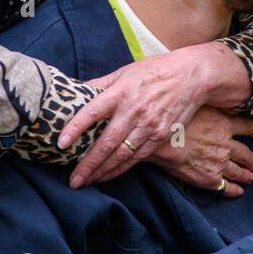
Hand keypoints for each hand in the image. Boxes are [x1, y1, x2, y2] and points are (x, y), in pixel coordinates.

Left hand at [59, 42, 237, 187]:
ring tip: (86, 181)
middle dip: (88, 164)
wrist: (191, 77)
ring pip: (121, 154)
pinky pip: (136, 157)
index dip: (76, 128)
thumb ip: (100, 85)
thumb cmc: (154, 71)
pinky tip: (107, 175)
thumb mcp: (125, 72)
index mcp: (120, 92)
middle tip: (73, 179)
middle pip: (107, 142)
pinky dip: (120, 168)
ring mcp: (148, 125)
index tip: (61, 143)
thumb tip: (76, 92)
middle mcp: (133, 110)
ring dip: (102, 171)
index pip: (92, 112)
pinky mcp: (160, 136)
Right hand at [148, 106, 252, 197]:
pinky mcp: (210, 179)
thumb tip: (222, 98)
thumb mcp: (200, 104)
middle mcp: (226, 145)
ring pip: (238, 172)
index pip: (248, 127)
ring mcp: (220, 163)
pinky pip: (225, 187)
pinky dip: (233, 190)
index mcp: (225, 125)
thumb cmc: (178, 119)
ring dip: (246, 176)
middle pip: (246, 154)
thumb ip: (214, 105)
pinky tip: (237, 192)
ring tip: (251, 179)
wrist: (165, 141)